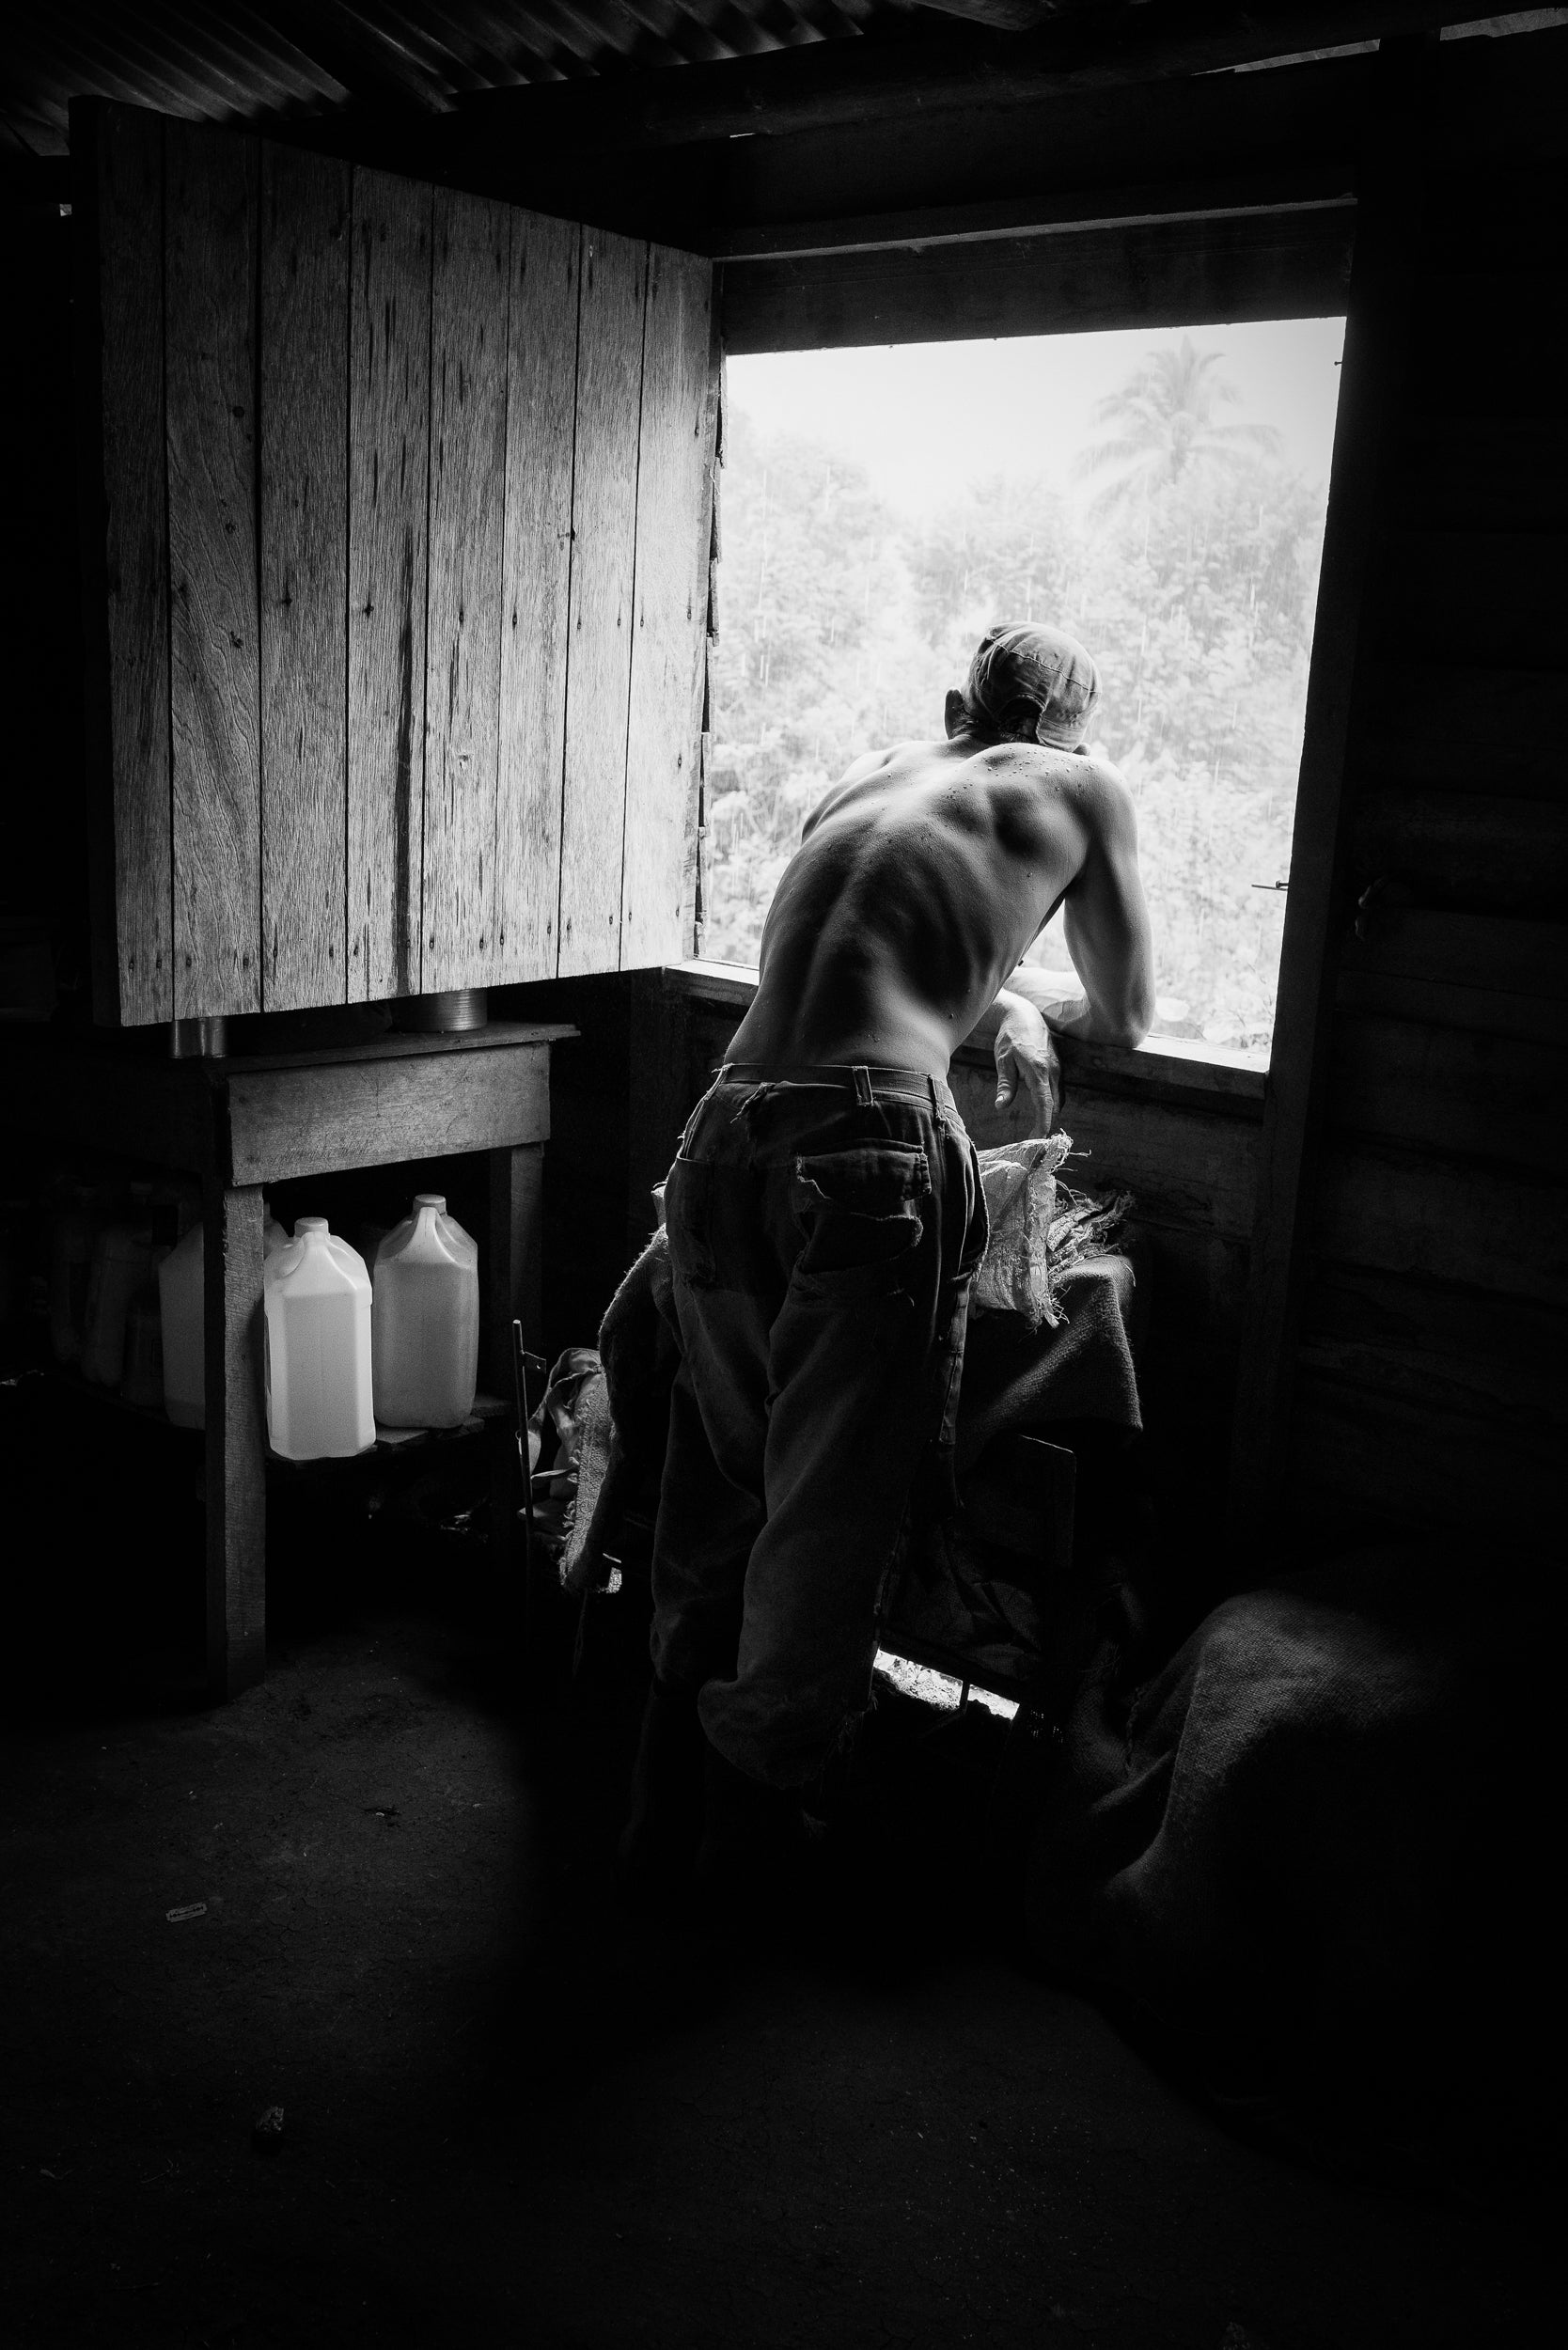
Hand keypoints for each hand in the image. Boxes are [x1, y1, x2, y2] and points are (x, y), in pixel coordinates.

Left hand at [992, 991, 1061, 1133]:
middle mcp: (1053, 1071)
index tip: (1039, 1139)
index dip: (1043, 1122)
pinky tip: (1042, 1113)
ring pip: (1059, 1099)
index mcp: (1039, 1070)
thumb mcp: (1003, 1060)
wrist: (1025, 1016)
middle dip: (1046, 1124)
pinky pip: (1059, 1092)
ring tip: (1037, 1131)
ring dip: (1050, 1115)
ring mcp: (1058, 1069)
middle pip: (1055, 1105)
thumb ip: (1005, 1084)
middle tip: (1034, 1142)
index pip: (1044, 1103)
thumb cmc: (1011, 1037)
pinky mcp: (1058, 1068)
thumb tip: (1002, 1106)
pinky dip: (1052, 1105)